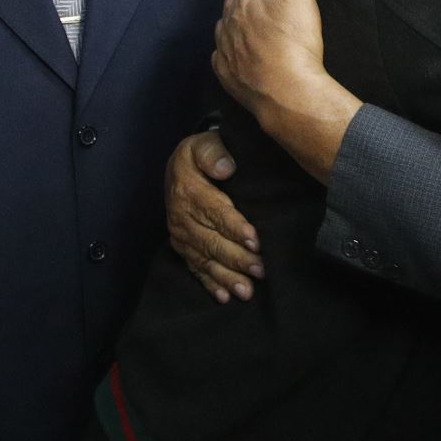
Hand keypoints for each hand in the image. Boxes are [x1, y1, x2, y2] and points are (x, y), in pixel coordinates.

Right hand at [164, 131, 262, 302]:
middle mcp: (181, 216)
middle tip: (260, 271)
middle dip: (237, 258)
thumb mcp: (204, 143)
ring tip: (246, 291)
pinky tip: (225, 297)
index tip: (255, 241)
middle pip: (211, 241)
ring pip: (204, 259)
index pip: (214, 211)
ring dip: (226, 277)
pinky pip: (195, 268)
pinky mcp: (181, 247)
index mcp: (188, 190)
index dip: (235, 228)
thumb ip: (214, 152)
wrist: (179, 168)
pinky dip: (210, 284)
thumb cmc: (201, 155)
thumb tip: (226, 167)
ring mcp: (180, 235)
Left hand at [213, 0, 361, 182]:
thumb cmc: (297, 44)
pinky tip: (238, 47)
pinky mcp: (224, 71)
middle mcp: (229, 20)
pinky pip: (221, 51)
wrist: (287, 94)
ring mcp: (224, 47)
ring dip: (236, 16)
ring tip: (251, 18)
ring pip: (225, 22)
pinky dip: (229, 44)